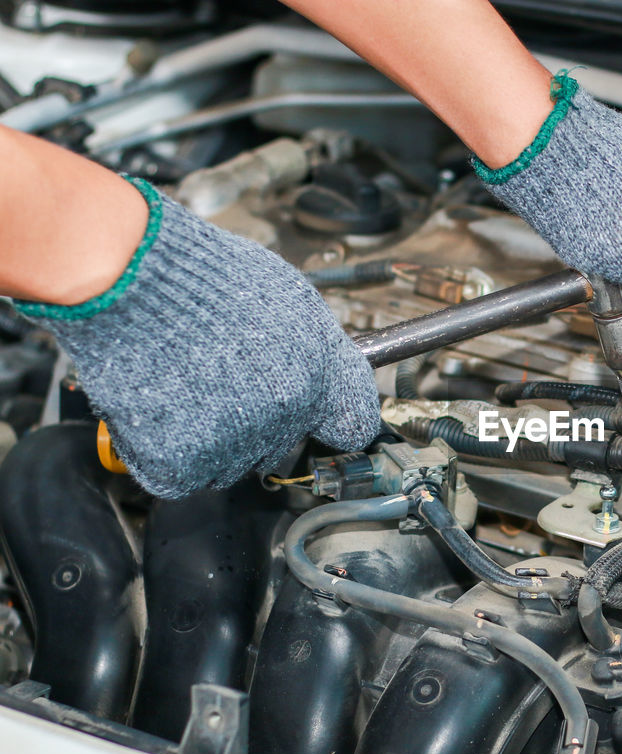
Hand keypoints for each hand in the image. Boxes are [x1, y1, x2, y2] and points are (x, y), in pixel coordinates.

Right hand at [17, 178, 380, 498]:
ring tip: (185, 383)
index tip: (325, 419)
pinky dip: (165, 450)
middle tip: (222, 379)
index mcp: (318, 377)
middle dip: (258, 420)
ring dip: (211, 437)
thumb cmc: (205, 278)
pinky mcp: (182, 461)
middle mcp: (284, 416)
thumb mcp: (292, 299)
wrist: (136, 280)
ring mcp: (234, 443)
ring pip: (231, 462)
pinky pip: (181, 474)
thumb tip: (331, 375)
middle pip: (283, 443)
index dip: (334, 420)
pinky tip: (159, 406)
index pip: (353, 424)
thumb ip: (320, 349)